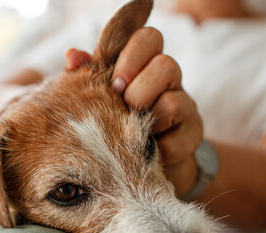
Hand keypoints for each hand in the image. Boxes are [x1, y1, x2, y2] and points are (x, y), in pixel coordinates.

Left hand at [65, 27, 202, 195]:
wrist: (138, 162)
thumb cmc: (115, 119)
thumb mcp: (100, 94)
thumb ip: (88, 74)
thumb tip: (73, 56)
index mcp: (147, 63)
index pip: (149, 38)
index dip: (132, 56)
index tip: (115, 84)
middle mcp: (171, 80)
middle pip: (166, 65)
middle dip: (137, 91)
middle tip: (123, 108)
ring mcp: (186, 107)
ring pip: (173, 103)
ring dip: (146, 121)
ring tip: (131, 133)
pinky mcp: (193, 136)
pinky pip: (176, 141)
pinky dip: (155, 150)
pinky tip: (143, 153)